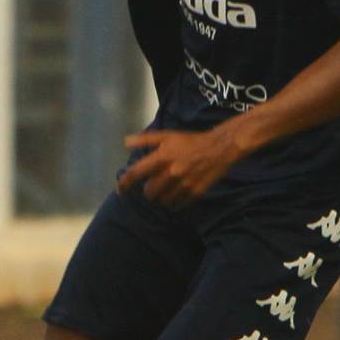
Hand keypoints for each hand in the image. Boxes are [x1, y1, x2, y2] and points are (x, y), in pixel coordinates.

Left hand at [118, 127, 243, 206]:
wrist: (219, 148)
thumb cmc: (191, 141)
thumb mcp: (167, 136)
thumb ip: (145, 140)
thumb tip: (125, 142)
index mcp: (162, 157)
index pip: (136, 173)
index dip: (124, 184)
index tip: (120, 190)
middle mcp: (170, 173)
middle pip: (149, 192)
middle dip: (148, 191)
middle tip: (153, 187)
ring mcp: (183, 185)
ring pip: (163, 201)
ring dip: (161, 198)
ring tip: (166, 190)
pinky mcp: (194, 193)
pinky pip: (178, 204)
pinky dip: (176, 201)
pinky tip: (179, 193)